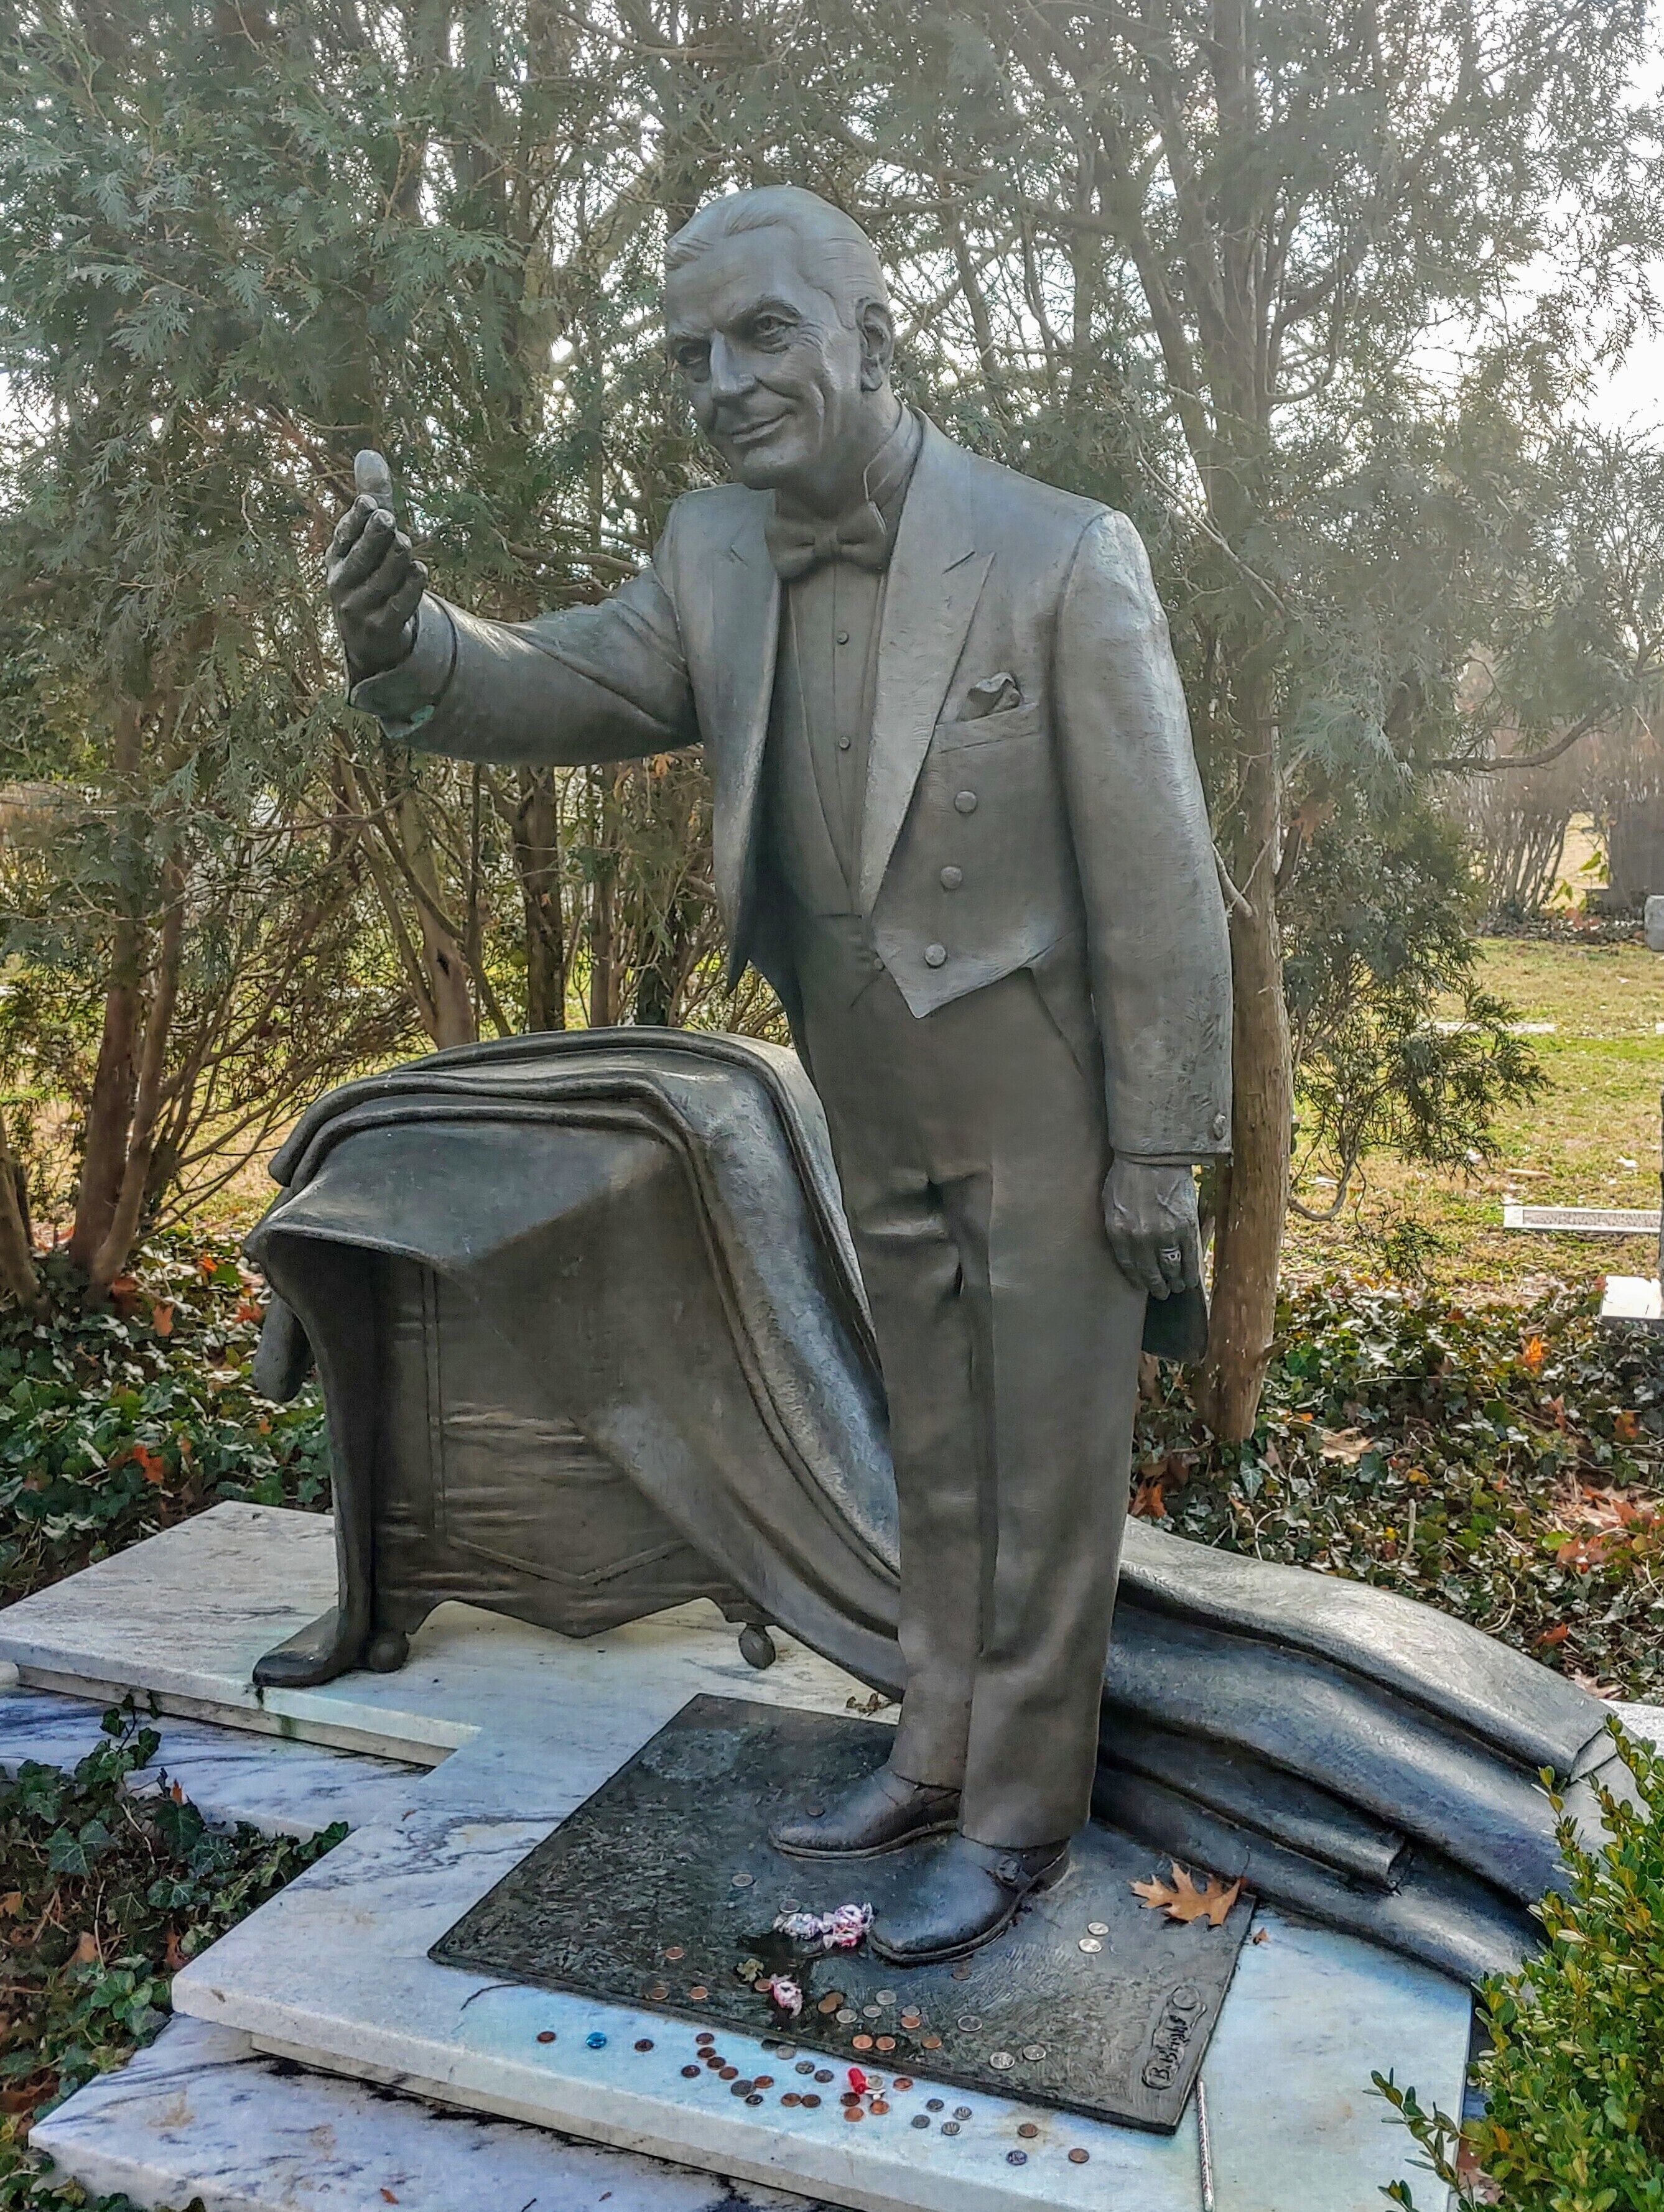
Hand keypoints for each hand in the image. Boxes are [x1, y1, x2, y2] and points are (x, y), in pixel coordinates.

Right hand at [327, 450, 426, 678]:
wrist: (370, 640)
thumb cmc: (370, 577)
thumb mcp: (367, 541)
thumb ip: (372, 499)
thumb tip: (368, 453)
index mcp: (334, 559)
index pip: (345, 534)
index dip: (358, 519)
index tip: (371, 504)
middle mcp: (341, 584)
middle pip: (363, 555)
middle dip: (376, 536)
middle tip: (389, 519)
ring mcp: (359, 609)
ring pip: (385, 576)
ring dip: (399, 560)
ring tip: (405, 545)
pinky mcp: (381, 629)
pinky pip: (399, 604)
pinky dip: (411, 586)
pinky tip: (419, 570)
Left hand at [1102, 1159, 1201, 1299]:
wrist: (1153, 1154)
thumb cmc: (1128, 1172)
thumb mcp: (1110, 1201)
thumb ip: (1117, 1224)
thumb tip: (1124, 1242)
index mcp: (1119, 1233)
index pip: (1128, 1266)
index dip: (1137, 1279)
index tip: (1141, 1285)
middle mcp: (1141, 1240)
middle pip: (1150, 1272)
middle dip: (1156, 1285)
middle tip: (1160, 1292)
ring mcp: (1165, 1235)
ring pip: (1171, 1268)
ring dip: (1174, 1281)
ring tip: (1175, 1287)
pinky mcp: (1186, 1228)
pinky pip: (1190, 1258)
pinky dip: (1191, 1272)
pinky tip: (1191, 1280)